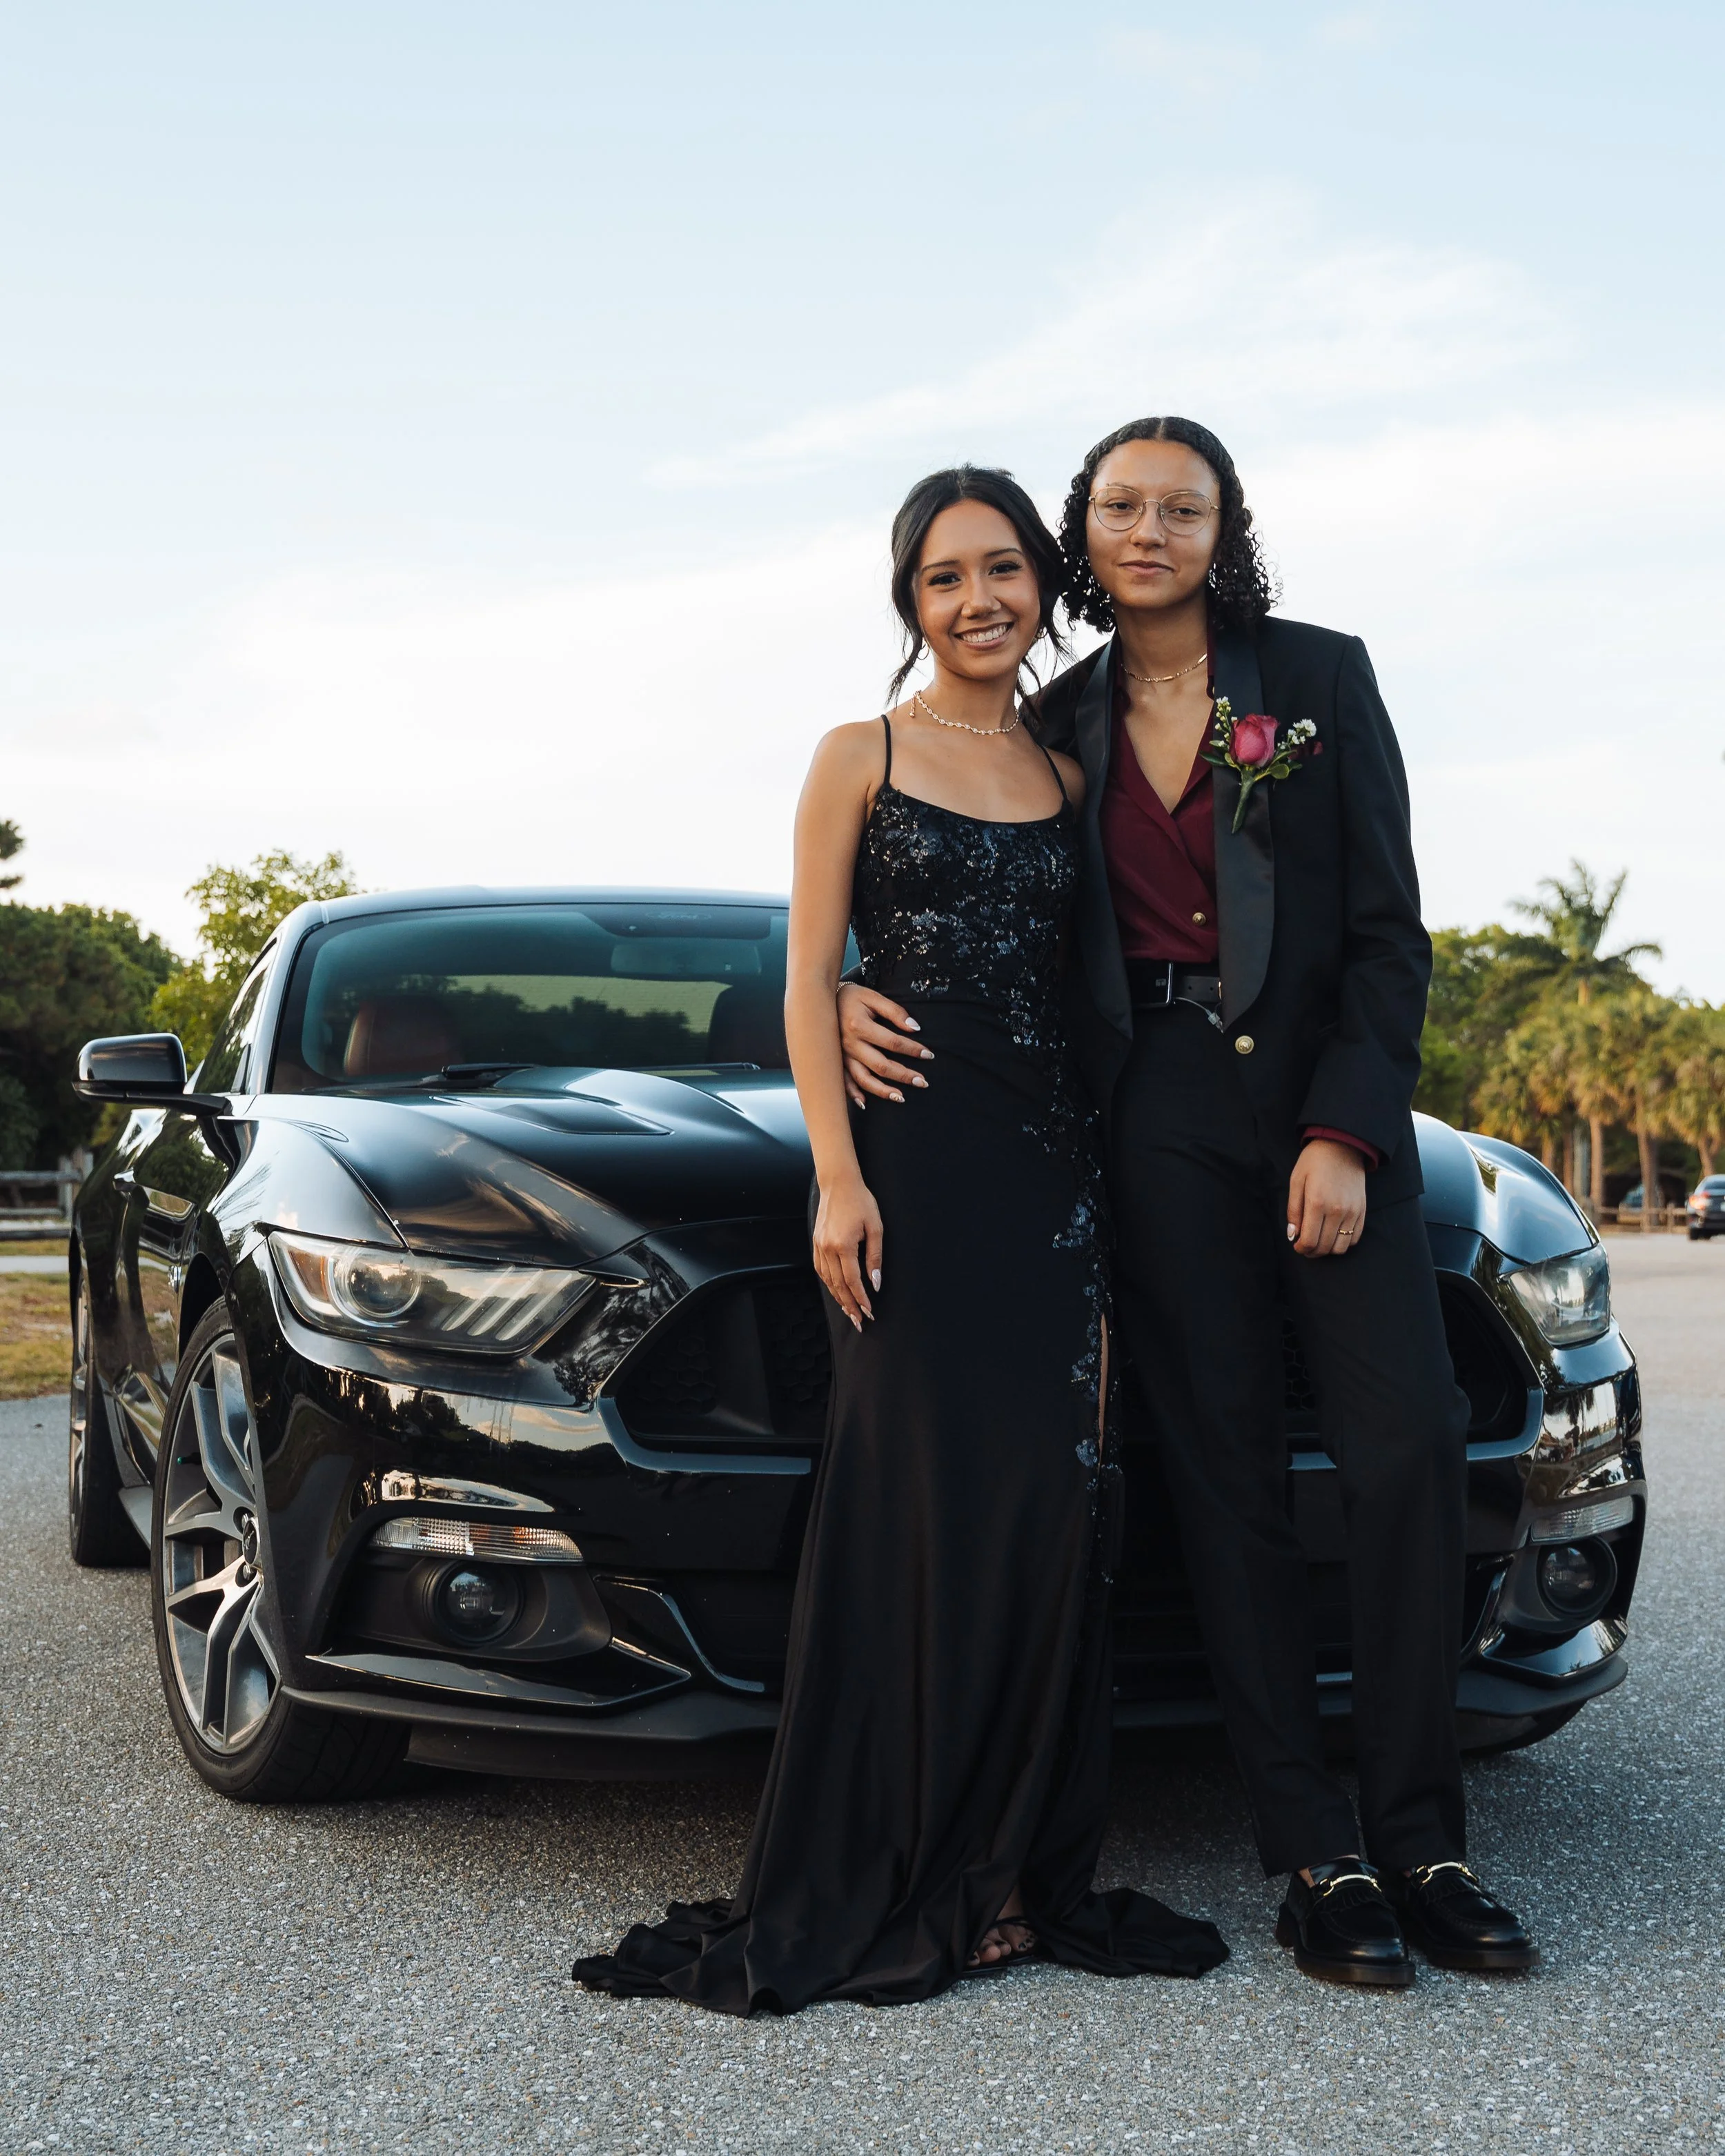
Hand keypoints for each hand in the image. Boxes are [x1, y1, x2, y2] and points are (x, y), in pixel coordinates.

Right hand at [813, 1174, 883, 1329]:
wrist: (839, 1184)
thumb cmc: (861, 1202)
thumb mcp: (875, 1228)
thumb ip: (875, 1257)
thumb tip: (875, 1282)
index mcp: (844, 1245)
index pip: (853, 1281)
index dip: (861, 1299)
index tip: (869, 1312)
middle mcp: (828, 1249)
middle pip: (838, 1285)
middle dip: (849, 1305)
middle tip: (858, 1321)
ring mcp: (819, 1246)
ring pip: (827, 1280)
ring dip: (838, 1298)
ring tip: (848, 1311)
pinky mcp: (816, 1243)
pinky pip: (820, 1270)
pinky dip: (828, 1284)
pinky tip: (836, 1291)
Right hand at [836, 983, 932, 1107]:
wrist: (820, 1000)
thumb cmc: (852, 998)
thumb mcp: (873, 997)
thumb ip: (894, 1011)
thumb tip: (915, 1028)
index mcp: (859, 1026)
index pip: (892, 1042)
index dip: (913, 1049)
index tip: (929, 1055)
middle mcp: (849, 1044)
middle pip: (881, 1066)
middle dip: (904, 1076)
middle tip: (923, 1082)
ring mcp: (841, 1056)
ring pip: (863, 1079)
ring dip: (883, 1091)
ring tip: (901, 1098)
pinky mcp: (836, 1062)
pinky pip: (844, 1082)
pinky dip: (853, 1094)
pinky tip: (865, 1104)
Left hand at [1286, 1139, 1366, 1257]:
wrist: (1342, 1145)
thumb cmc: (1314, 1161)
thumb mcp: (1296, 1180)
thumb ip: (1293, 1210)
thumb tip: (1293, 1234)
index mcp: (1317, 1203)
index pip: (1309, 1241)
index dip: (1301, 1249)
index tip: (1297, 1246)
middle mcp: (1337, 1210)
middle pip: (1324, 1247)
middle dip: (1312, 1252)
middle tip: (1305, 1246)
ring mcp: (1352, 1212)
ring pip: (1341, 1247)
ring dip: (1328, 1250)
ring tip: (1319, 1241)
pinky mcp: (1362, 1210)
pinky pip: (1355, 1238)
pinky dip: (1343, 1243)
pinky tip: (1333, 1234)